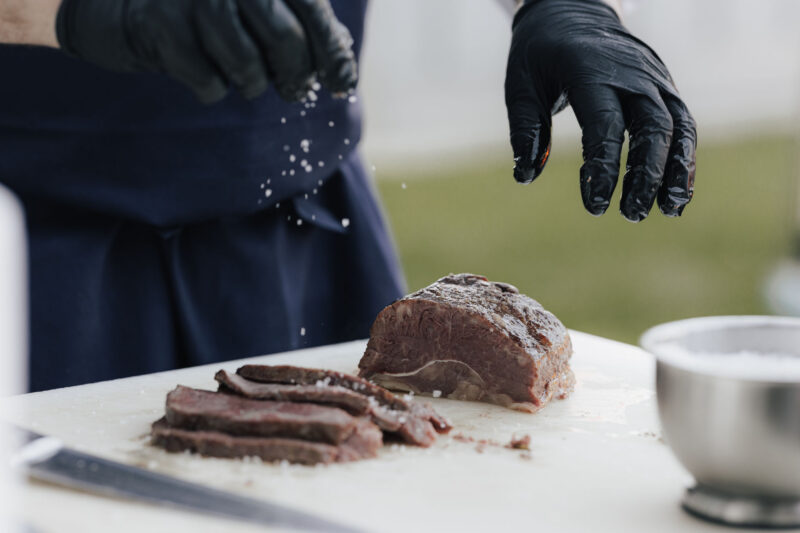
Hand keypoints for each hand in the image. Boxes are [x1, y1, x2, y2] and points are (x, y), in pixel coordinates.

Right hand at [56, 0, 357, 102]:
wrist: (126, 6)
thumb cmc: (208, 10)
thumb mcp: (257, 6)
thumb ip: (300, 21)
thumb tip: (343, 64)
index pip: (313, 11)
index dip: (333, 54)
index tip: (343, 86)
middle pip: (285, 41)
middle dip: (296, 77)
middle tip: (296, 90)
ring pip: (247, 65)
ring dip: (251, 83)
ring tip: (244, 76)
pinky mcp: (162, 24)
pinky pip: (209, 81)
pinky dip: (212, 88)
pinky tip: (202, 69)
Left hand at [505, 0, 695, 220]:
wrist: (572, 9)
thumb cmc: (539, 54)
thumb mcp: (520, 86)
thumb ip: (525, 130)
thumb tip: (525, 175)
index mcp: (589, 68)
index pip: (605, 124)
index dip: (603, 167)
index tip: (595, 205)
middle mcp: (630, 70)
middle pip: (653, 125)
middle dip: (646, 174)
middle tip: (631, 215)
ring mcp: (653, 75)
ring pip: (678, 124)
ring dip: (677, 169)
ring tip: (669, 210)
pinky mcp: (663, 84)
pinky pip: (682, 122)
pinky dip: (683, 157)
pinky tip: (676, 192)